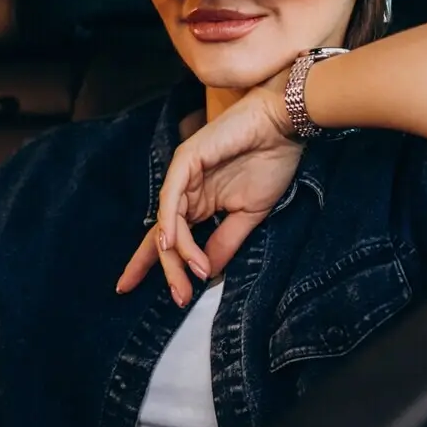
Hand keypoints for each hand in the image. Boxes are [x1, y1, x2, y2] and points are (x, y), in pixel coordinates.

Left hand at [116, 72, 302, 305]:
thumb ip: (225, 242)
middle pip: (163, 236)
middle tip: (178, 298)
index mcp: (198, 203)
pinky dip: (169, 221)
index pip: (169, 238)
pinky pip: (171, 195)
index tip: (142, 293)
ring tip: (189, 277)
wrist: (284, 128)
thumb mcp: (248, 216)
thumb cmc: (270, 163)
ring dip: (177, 253)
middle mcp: (184, 191)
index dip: (158, 265)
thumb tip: (206, 273)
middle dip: (167, 269)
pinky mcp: (186, 159)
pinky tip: (170, 243)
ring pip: (167, 221)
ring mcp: (182, 174)